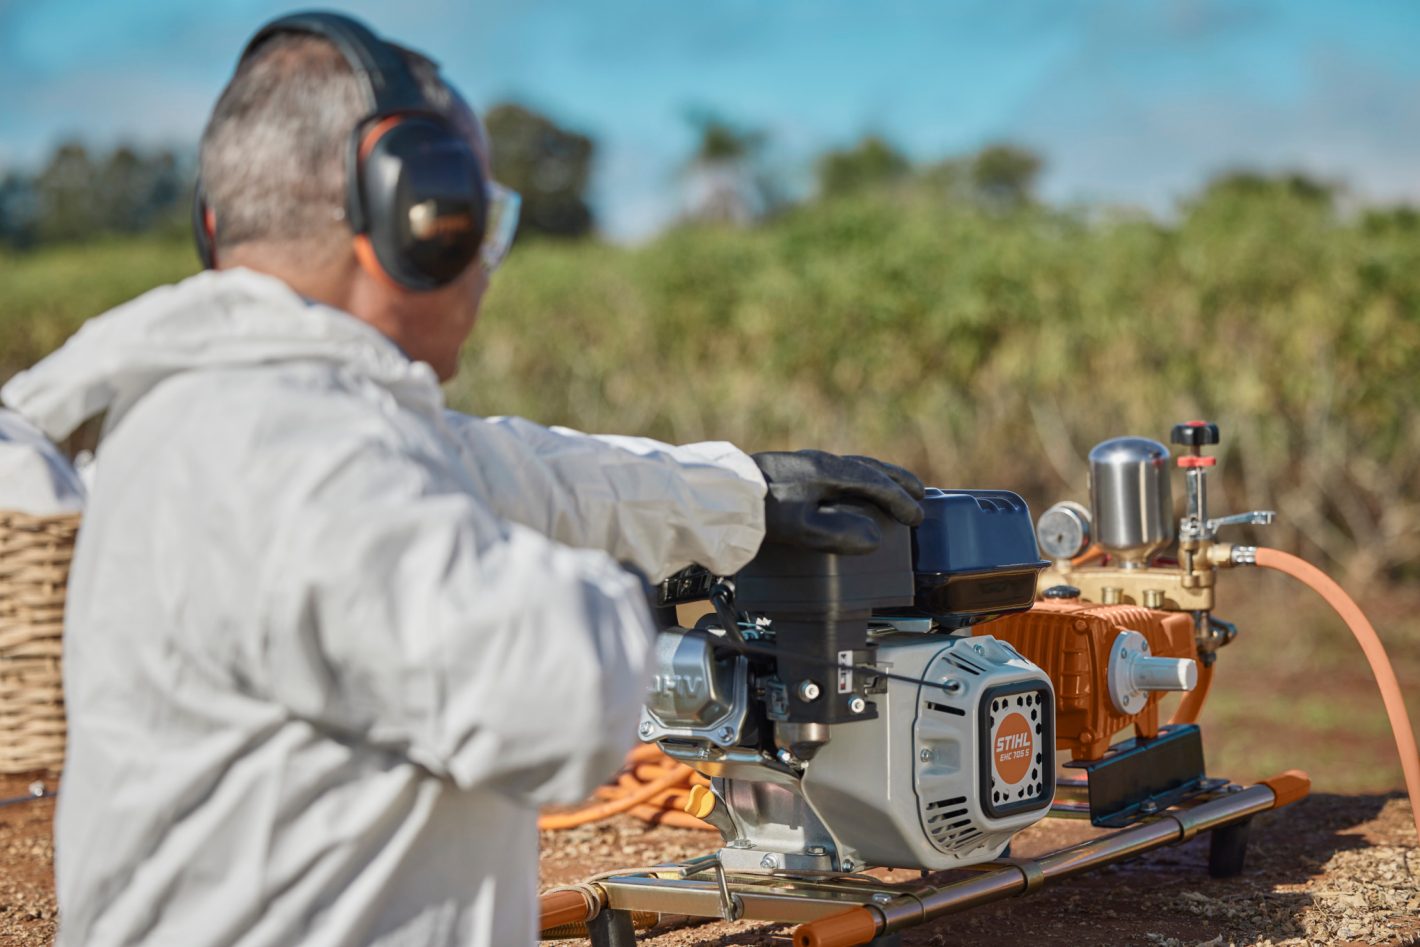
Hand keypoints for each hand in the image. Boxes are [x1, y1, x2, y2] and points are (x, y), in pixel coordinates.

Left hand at [751, 450, 925, 554]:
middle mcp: (820, 462)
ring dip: (878, 477)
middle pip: (869, 468)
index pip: (875, 483)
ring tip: (892, 489)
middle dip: (897, 480)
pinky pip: (838, 470)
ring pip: (853, 467)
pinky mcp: (793, 471)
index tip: (916, 517)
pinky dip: (857, 479)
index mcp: (828, 472)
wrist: (724, 496)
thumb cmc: (762, 511)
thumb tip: (872, 539)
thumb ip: (840, 533)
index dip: (899, 501)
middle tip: (920, 493)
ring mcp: (806, 464)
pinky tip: (850, 490)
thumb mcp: (803, 527)